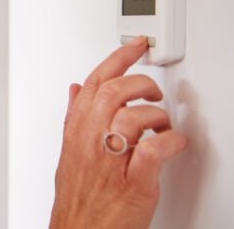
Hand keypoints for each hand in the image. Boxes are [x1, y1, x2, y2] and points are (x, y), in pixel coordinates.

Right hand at [50, 36, 187, 227]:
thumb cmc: (78, 197)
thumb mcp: (69, 151)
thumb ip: (75, 117)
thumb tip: (77, 89)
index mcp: (77, 132)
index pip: (95, 84)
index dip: (116, 59)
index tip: (135, 46)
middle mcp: (91, 144)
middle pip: (114, 94)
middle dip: (141, 84)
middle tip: (153, 92)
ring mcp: (111, 163)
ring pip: (132, 118)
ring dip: (157, 116)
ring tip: (163, 125)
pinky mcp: (133, 184)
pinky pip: (152, 152)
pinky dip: (170, 142)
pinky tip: (174, 143)